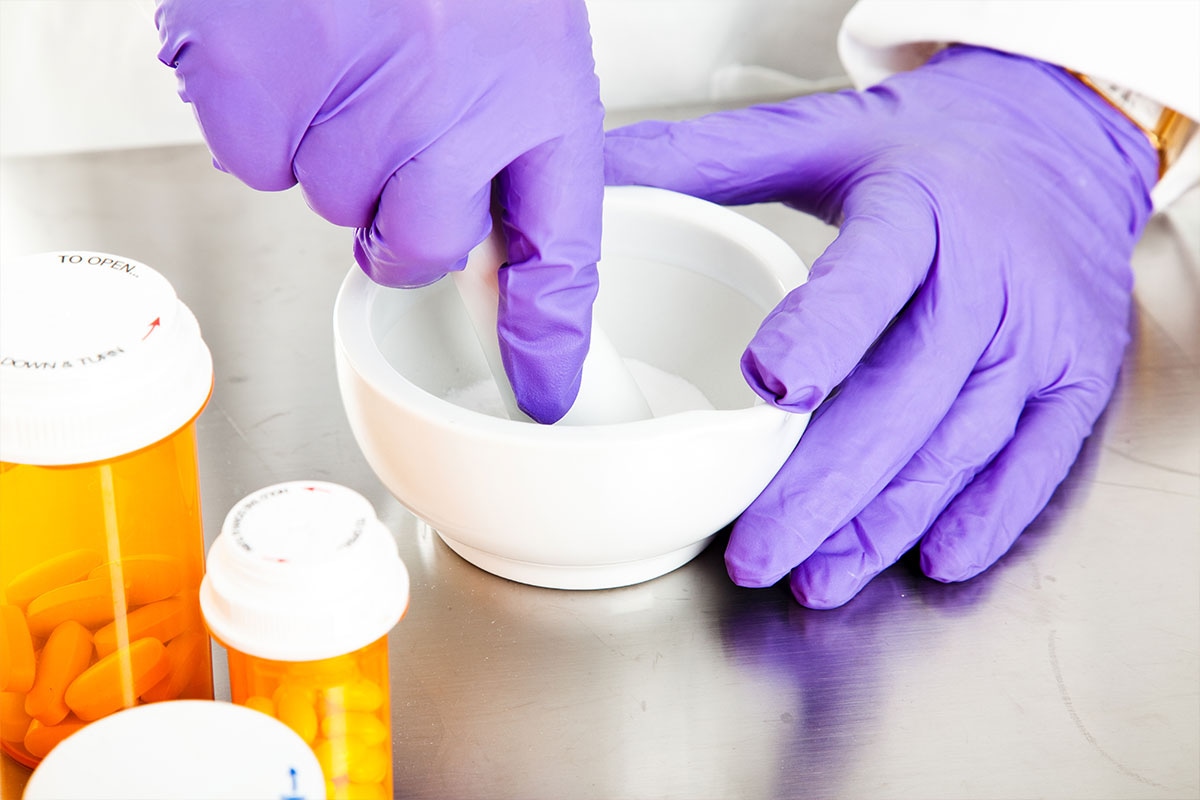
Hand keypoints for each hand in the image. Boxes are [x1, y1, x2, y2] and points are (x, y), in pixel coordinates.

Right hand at [155, 0, 603, 422]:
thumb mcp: (523, 45)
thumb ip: (518, 165)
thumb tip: (507, 297)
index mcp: (538, 91)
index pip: (560, 253)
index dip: (549, 340)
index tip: (542, 394)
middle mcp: (453, 103)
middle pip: (415, 247)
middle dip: (404, 209)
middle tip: (401, 120)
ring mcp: (350, 93)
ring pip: (329, 204)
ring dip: (332, 151)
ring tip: (350, 57)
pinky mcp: (252, 79)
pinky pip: (254, 162)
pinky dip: (264, 120)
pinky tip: (295, 50)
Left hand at [604, 45, 1156, 607]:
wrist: (1060, 139)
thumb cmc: (924, 149)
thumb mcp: (820, 133)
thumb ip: (711, 159)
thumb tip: (600, 175)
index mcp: (916, 208)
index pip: (870, 276)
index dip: (824, 333)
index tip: (768, 387)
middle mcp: (989, 275)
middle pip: (907, 396)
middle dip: (827, 486)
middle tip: (756, 552)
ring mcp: (1042, 334)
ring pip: (960, 446)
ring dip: (886, 524)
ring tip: (817, 578)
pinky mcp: (1079, 378)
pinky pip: (1036, 462)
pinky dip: (986, 519)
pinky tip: (929, 560)